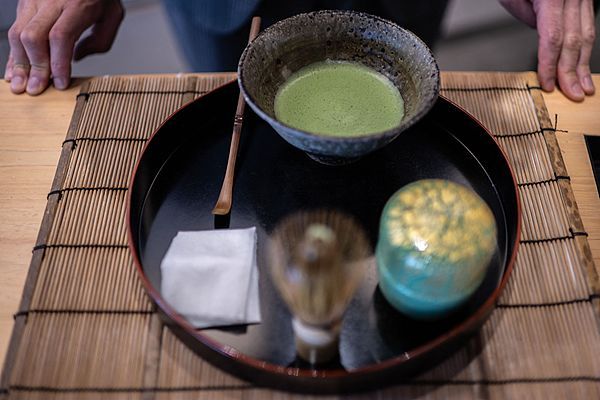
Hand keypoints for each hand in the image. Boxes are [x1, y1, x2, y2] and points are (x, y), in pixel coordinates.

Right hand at [4, 0, 123, 94]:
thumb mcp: (113, 15)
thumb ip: (100, 40)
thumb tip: (75, 59)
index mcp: (77, 4)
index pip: (60, 37)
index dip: (58, 63)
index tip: (61, 83)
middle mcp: (51, 1)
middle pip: (34, 37)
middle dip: (35, 67)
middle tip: (37, 89)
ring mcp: (34, 0)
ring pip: (18, 34)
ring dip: (19, 63)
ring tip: (21, 85)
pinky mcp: (25, 2)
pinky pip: (15, 29)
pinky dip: (14, 52)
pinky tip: (14, 70)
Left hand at [499, 0, 594, 100]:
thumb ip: (532, 19)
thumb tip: (547, 45)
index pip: (554, 37)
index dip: (551, 64)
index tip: (548, 84)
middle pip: (573, 39)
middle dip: (572, 70)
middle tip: (573, 94)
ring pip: (585, 35)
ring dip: (583, 64)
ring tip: (583, 87)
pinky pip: (586, 27)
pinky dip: (583, 49)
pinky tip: (583, 66)